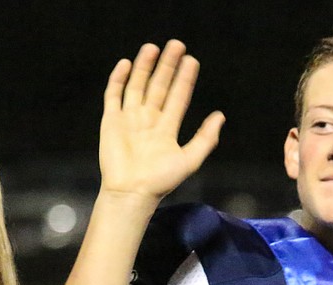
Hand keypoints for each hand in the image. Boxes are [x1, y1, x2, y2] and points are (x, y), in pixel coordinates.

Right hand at [98, 39, 224, 202]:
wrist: (131, 192)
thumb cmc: (160, 182)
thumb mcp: (189, 160)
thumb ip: (205, 138)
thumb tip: (220, 116)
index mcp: (166, 128)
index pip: (178, 97)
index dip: (185, 79)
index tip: (191, 60)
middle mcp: (148, 120)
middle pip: (158, 86)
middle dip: (167, 66)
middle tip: (176, 44)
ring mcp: (129, 119)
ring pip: (137, 86)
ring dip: (145, 67)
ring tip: (152, 47)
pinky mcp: (111, 122)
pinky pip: (114, 96)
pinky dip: (118, 79)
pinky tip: (127, 64)